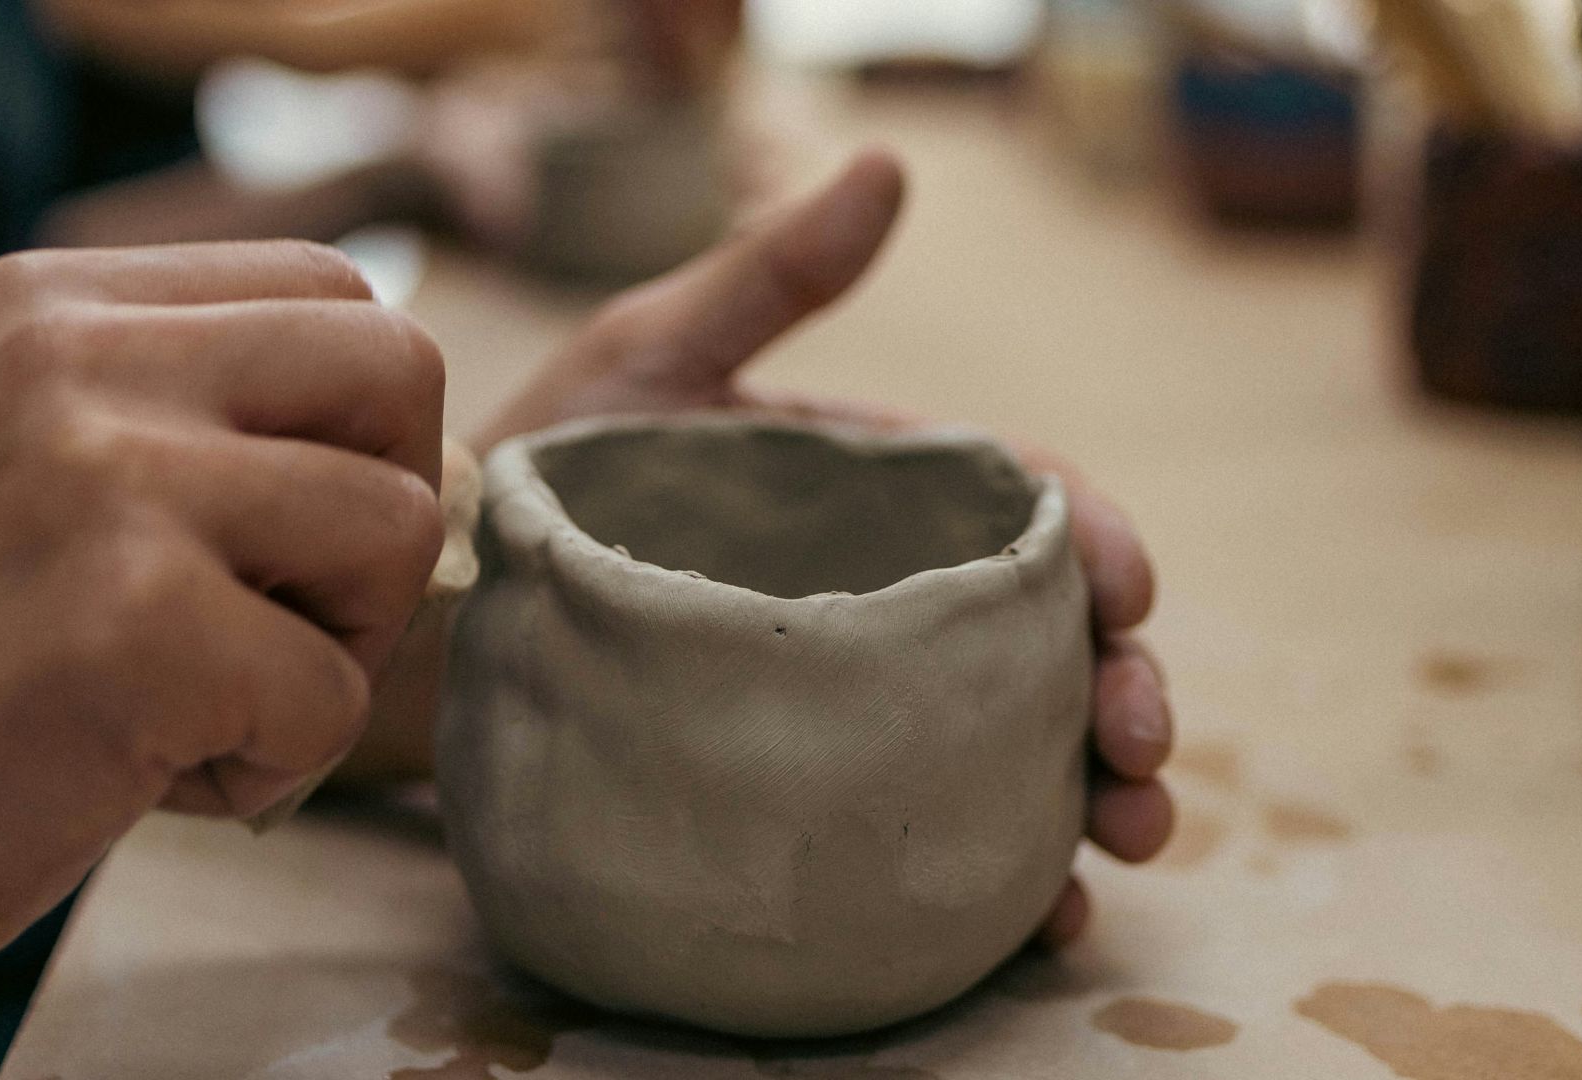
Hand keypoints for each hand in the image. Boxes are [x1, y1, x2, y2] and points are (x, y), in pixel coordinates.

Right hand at [0, 242, 445, 999]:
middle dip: (388, 509)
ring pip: (399, 527)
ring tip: (216, 699)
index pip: (334, 293)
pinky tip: (153, 772)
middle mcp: (78, 361)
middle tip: (292, 611)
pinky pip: (332, 693)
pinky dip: (277, 762)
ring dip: (340, 647)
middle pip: (397, 367)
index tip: (292, 527)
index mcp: (58, 306)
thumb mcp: (42, 465)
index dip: (364, 422)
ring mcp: (106, 480)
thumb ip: (202, 421)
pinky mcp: (136, 624)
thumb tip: (431, 457)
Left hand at [476, 151, 1172, 945]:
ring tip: (1126, 836)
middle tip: (1141, 747)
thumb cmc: (546, 475)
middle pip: (1047, 648)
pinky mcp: (821, 794)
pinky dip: (1007, 880)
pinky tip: (1044, 917)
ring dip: (1095, 797)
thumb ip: (768, 280)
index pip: (1020, 518)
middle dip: (1125, 691)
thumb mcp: (651, 360)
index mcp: (875, 500)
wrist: (440, 618)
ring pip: (1018, 753)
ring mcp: (860, 707)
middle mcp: (886, 607)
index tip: (1127, 594)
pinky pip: (935, 843)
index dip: (1099, 548)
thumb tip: (888, 169)